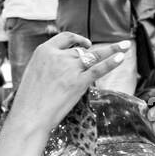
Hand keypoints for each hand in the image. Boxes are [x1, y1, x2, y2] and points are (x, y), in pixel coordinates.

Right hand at [10, 32, 131, 126]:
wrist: (29, 117)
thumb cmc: (28, 102)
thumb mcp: (33, 74)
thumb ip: (48, 66)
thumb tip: (60, 68)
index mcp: (44, 51)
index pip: (65, 38)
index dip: (78, 39)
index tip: (86, 43)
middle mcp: (58, 56)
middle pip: (80, 51)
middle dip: (91, 55)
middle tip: (109, 52)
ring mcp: (69, 68)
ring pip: (94, 56)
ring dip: (112, 49)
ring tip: (126, 45)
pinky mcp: (78, 82)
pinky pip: (99, 69)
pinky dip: (112, 62)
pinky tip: (121, 57)